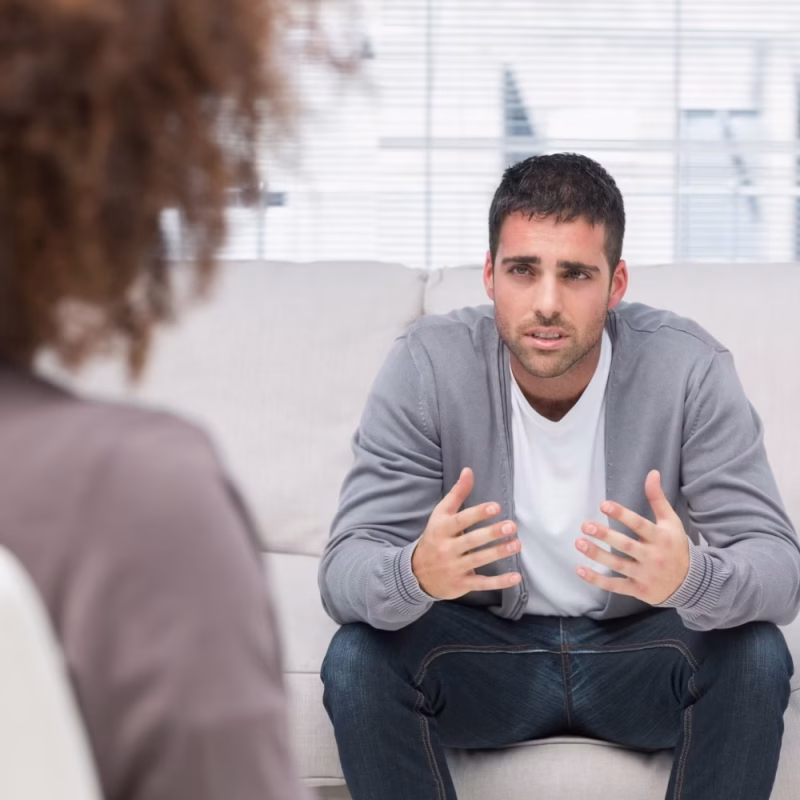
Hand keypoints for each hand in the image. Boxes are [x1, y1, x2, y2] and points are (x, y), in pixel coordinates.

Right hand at [412, 467, 521, 599]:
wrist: (416, 574)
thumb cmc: (435, 538)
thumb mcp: (440, 515)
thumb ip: (457, 494)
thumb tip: (469, 470)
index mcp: (441, 529)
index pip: (460, 520)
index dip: (477, 513)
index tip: (495, 507)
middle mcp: (447, 549)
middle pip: (471, 540)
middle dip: (492, 533)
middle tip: (511, 526)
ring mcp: (454, 568)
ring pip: (479, 560)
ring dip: (499, 553)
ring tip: (517, 544)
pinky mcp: (461, 584)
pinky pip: (482, 584)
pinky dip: (499, 582)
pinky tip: (516, 577)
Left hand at [574, 470, 689, 604]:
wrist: (691, 584)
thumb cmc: (676, 546)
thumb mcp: (671, 522)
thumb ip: (658, 499)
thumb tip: (652, 473)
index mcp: (661, 538)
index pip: (639, 525)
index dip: (622, 515)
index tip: (604, 505)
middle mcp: (653, 557)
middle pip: (626, 545)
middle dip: (605, 536)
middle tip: (586, 526)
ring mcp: (645, 574)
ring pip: (618, 565)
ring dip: (597, 555)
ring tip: (579, 542)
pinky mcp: (638, 589)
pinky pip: (615, 586)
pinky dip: (598, 580)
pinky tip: (580, 570)